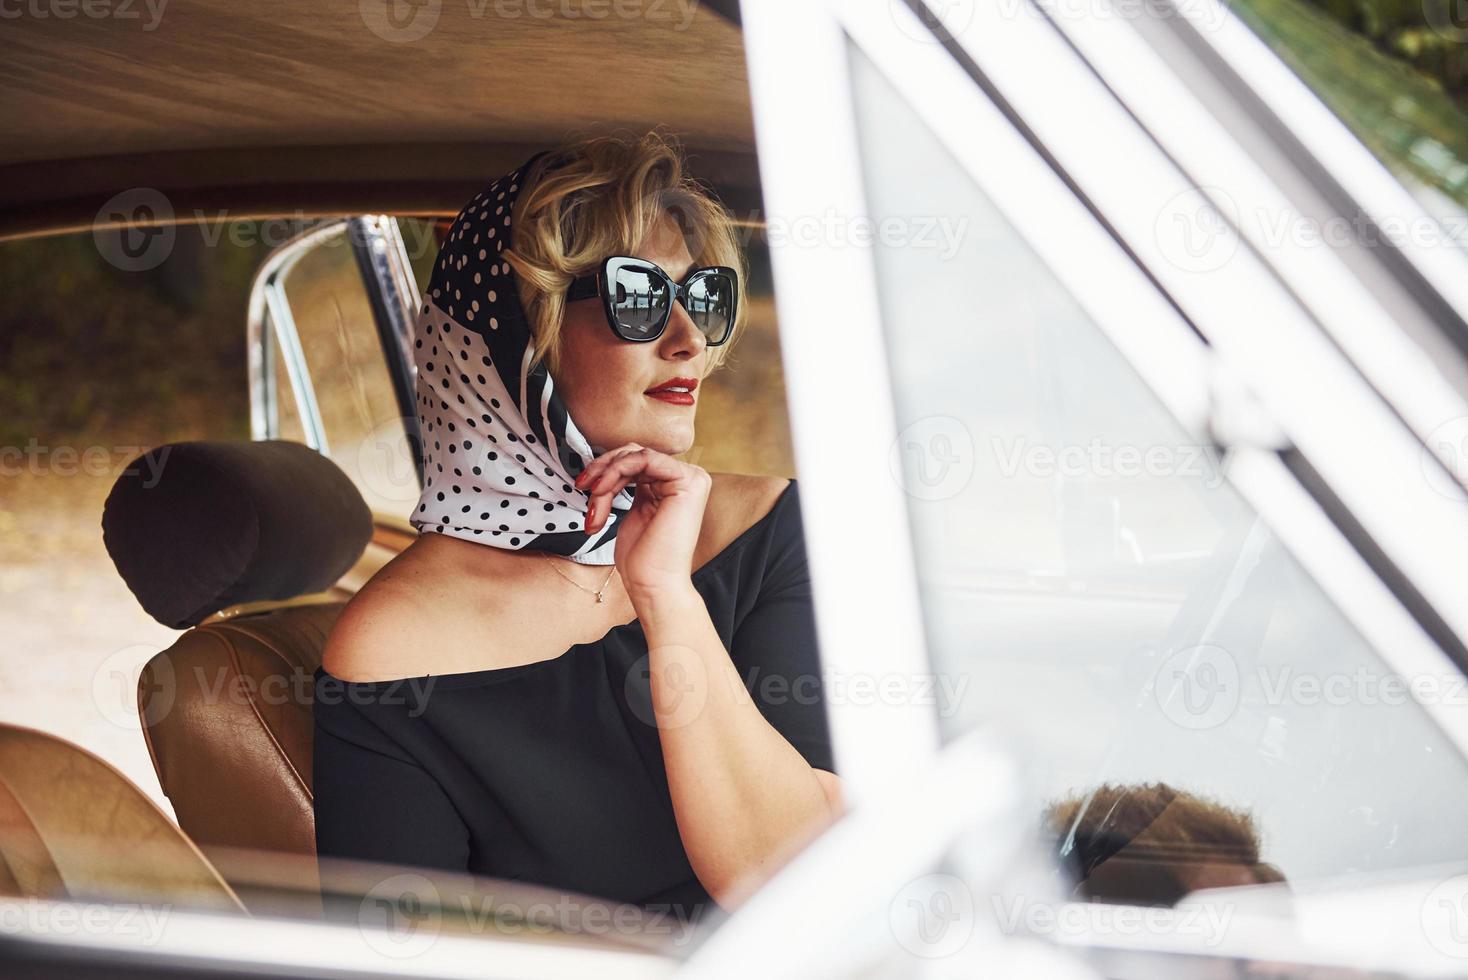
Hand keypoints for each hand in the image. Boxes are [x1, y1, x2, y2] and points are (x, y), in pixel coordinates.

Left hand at [575, 443, 710, 600]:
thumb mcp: (631, 511)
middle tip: (582, 488)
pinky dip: (617, 470)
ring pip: (635, 454)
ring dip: (606, 475)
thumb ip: (627, 486)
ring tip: (594, 500)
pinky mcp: (688, 482)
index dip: (605, 468)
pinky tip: (603, 490)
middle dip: (602, 469)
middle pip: (634, 453)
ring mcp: (691, 478)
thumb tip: (607, 466)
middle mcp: (686, 478)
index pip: (635, 460)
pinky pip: (645, 458)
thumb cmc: (642, 559)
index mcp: (674, 485)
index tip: (582, 486)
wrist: (653, 585)